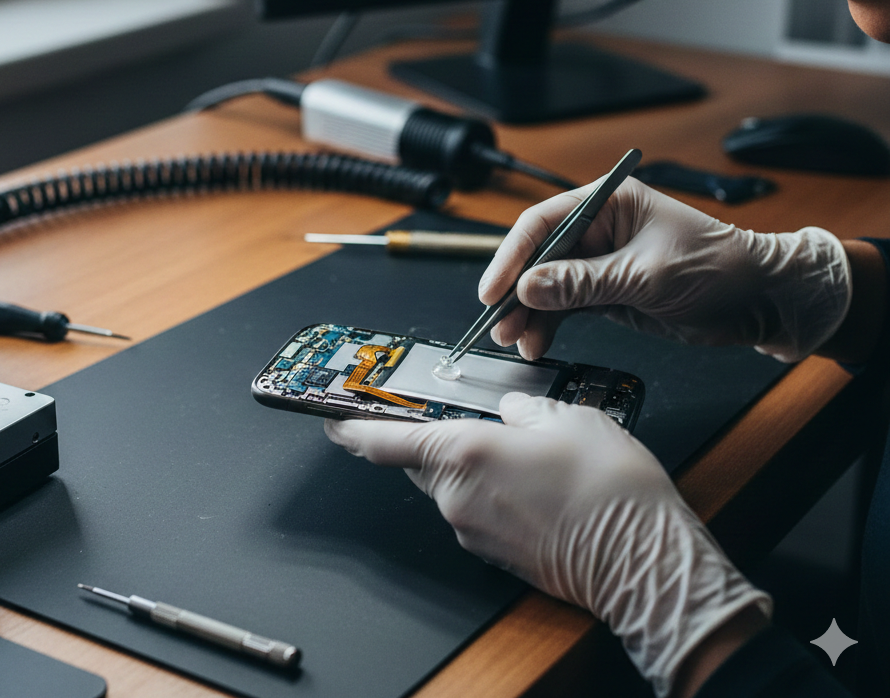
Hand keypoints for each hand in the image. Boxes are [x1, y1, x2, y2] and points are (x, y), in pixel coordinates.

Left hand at [326, 395, 770, 696]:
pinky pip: (476, 512)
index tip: (331, 420)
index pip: (384, 442)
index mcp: (463, 452)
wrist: (641, 562)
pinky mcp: (495, 554)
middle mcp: (457, 496)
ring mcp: (473, 531)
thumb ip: (526, 409)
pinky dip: (492, 494)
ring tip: (525, 455)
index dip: (352, 430)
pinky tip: (534, 486)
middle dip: (434, 441)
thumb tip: (512, 411)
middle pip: (420, 462)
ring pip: (451, 487)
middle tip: (470, 423)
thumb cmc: (607, 488)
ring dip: (472, 468)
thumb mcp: (568, 418)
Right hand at [480, 177, 850, 362]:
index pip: (544, 223)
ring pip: (547, 287)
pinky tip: (536, 342)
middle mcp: (598, 230)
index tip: (495, 287)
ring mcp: (600, 263)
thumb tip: (529, 286)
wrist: (761, 300)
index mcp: (608, 203)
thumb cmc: (719, 266)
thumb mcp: (645, 274)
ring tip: (514, 339)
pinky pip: (565, 308)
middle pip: (539, 257)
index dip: (514, 255)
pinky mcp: (607, 293)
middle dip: (516, 290)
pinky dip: (548, 325)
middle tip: (499, 320)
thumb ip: (583, 281)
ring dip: (528, 313)